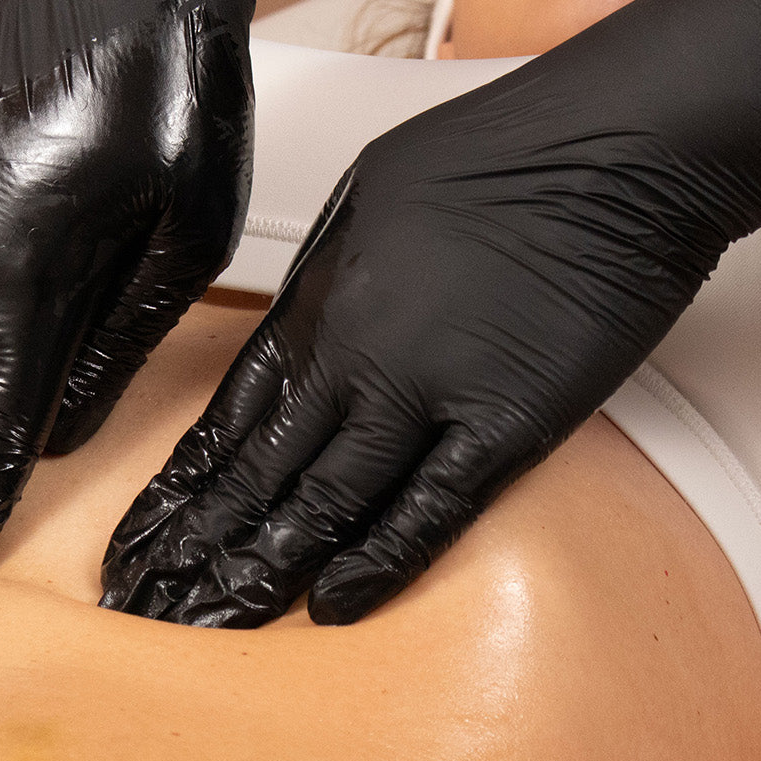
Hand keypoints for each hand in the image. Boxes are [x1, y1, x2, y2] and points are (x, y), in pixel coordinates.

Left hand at [100, 0, 760, 626]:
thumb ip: (326, 273)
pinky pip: (429, 508)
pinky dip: (377, 562)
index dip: (182, 487)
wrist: (615, 139)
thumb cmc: (506, 144)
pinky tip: (331, 605)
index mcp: (319, 297)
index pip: (228, 417)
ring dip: (262, 567)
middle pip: (259, 472)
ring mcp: (429, 392)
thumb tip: (300, 327)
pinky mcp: (508, 421)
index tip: (145, 534)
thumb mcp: (369, 192)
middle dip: (197, 545)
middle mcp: (357, 354)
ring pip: (325, 501)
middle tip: (149, 601)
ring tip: (208, 621)